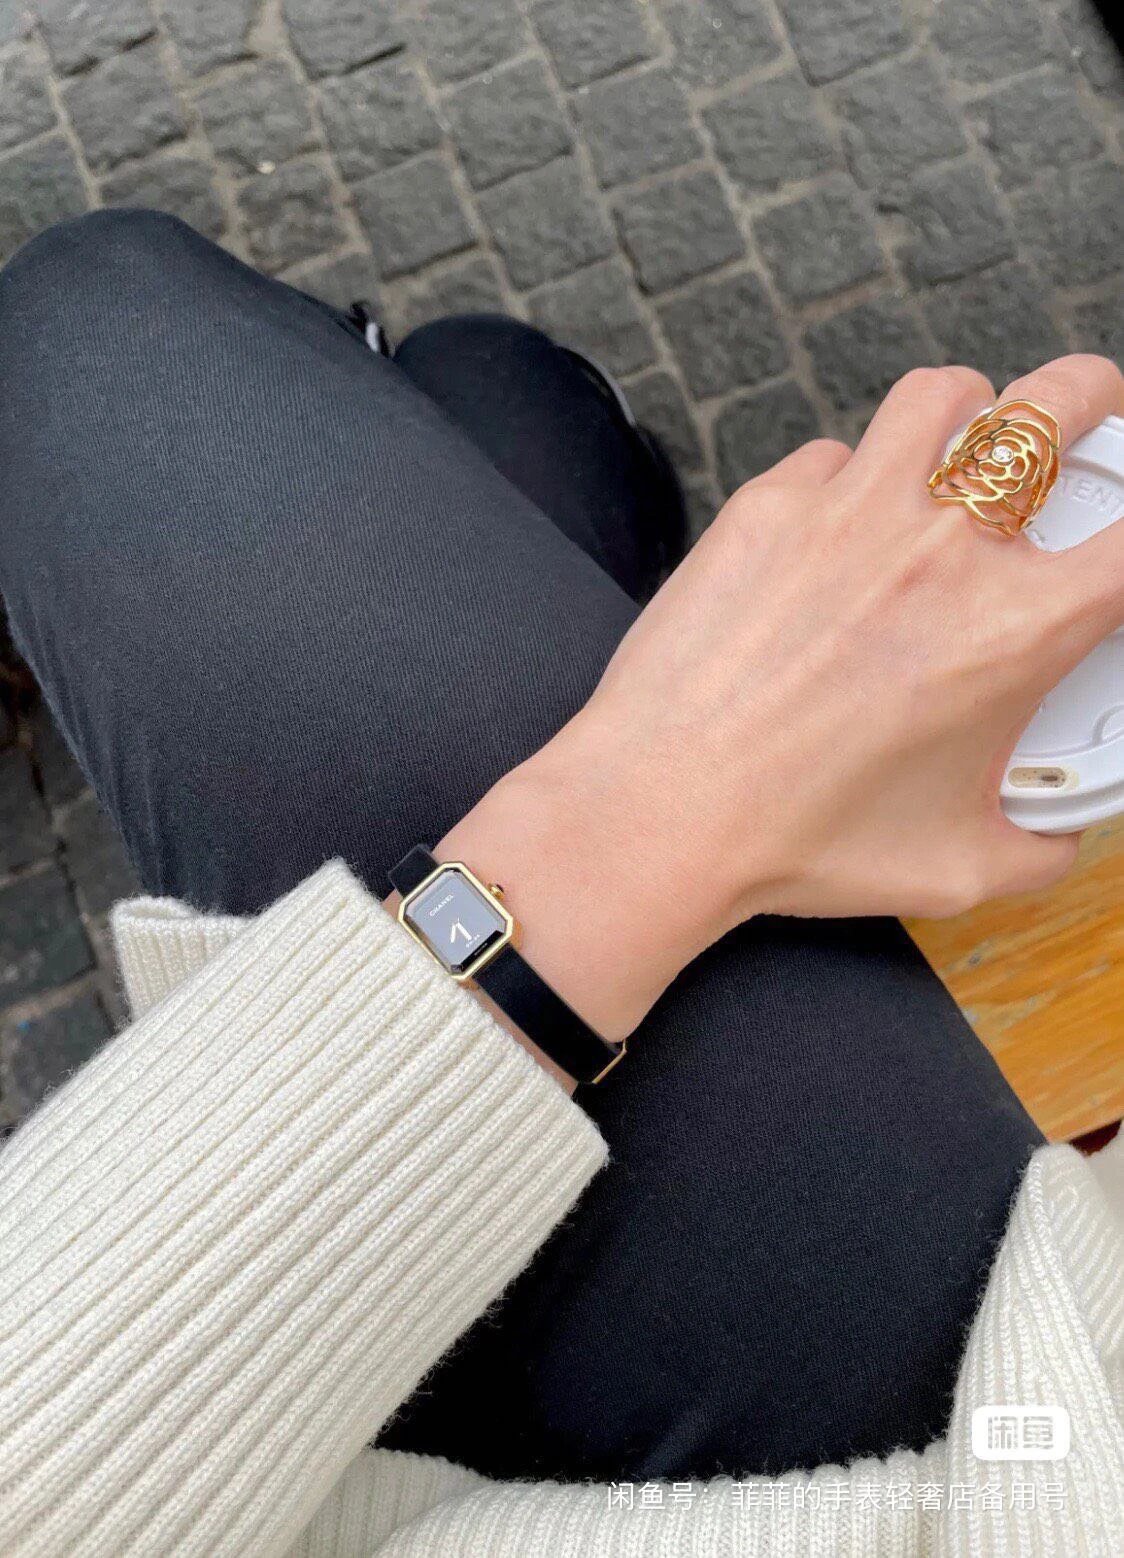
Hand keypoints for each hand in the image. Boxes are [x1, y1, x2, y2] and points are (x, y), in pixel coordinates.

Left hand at [442, 356, 1123, 1041]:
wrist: (662, 812)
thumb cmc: (804, 845)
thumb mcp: (954, 869)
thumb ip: (1036, 846)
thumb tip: (1058, 835)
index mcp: (1014, 629)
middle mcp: (942, 548)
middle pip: (1056, 405)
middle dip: (1091, 397)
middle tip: (1088, 417)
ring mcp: (849, 511)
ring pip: (940, 398)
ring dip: (970, 411)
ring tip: (964, 444)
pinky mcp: (768, 507)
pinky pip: (831, 455)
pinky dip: (852, 474)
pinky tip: (839, 519)